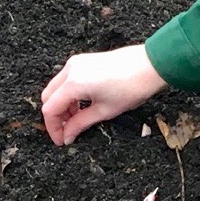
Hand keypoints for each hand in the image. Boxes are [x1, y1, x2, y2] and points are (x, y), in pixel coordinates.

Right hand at [41, 44, 167, 145]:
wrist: (151, 65)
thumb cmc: (132, 87)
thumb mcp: (105, 111)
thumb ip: (81, 123)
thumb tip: (67, 136)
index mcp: (73, 84)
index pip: (50, 109)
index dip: (53, 128)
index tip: (61, 140)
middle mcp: (70, 70)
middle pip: (49, 97)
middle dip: (56, 116)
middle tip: (68, 131)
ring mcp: (76, 63)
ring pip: (57, 88)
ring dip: (62, 105)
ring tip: (77, 119)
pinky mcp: (83, 60)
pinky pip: (66, 79)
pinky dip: (69, 94)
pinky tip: (83, 104)